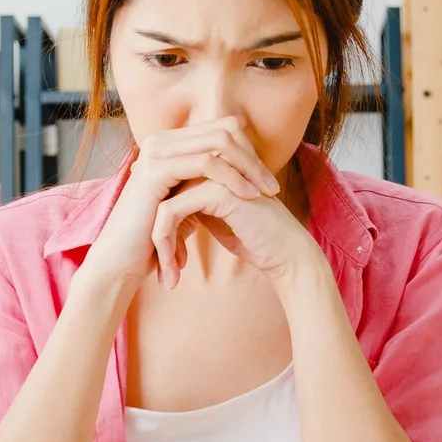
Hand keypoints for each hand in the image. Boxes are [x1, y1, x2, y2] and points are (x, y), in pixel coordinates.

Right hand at [77, 118, 281, 289]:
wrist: (123, 261)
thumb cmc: (155, 239)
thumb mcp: (187, 205)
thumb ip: (207, 184)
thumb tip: (243, 170)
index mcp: (169, 145)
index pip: (221, 128)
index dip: (248, 151)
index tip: (264, 180)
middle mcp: (161, 141)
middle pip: (224, 128)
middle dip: (253, 157)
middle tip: (272, 187)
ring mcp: (156, 151)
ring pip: (219, 141)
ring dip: (248, 167)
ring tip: (265, 193)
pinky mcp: (156, 169)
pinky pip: (205, 163)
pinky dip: (232, 177)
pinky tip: (248, 197)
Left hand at [151, 178, 321, 289]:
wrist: (286, 253)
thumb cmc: (253, 239)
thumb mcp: (213, 218)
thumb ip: (189, 206)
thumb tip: (155, 211)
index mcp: (209, 168)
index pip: (165, 190)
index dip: (158, 226)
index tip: (162, 259)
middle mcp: (210, 165)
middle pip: (160, 196)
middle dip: (156, 236)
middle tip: (164, 271)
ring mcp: (213, 175)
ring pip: (161, 204)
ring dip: (160, 243)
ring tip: (168, 275)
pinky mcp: (216, 191)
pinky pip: (171, 211)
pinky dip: (166, 242)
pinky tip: (176, 267)